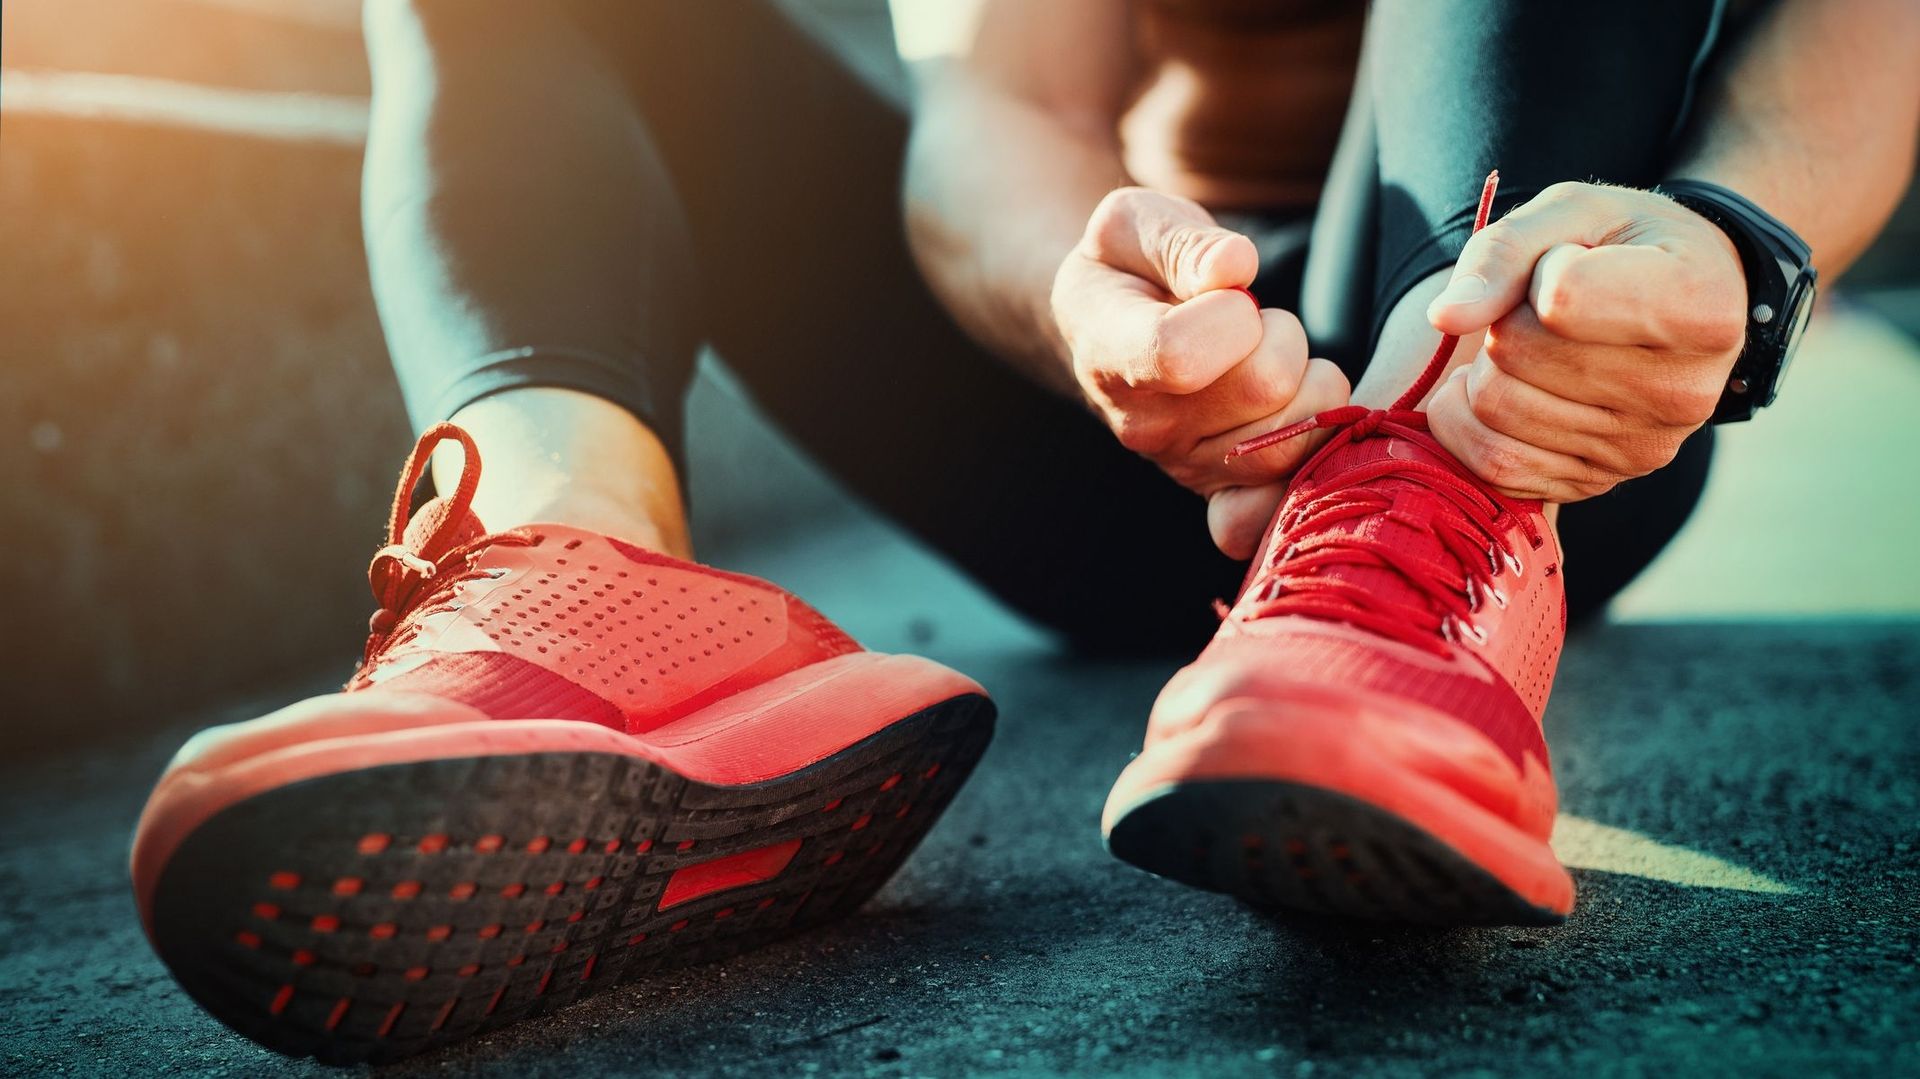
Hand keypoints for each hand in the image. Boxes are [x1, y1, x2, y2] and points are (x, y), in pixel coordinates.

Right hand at [1052, 187, 1350, 556]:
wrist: (1113, 325)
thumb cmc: (1128, 266)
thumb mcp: (1132, 223)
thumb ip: (1179, 240)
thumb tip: (1235, 268)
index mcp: (1110, 353)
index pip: (1182, 354)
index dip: (1230, 312)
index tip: (1225, 289)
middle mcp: (1143, 424)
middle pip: (1264, 387)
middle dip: (1281, 335)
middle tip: (1252, 320)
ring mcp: (1185, 465)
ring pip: (1296, 434)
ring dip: (1306, 383)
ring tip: (1265, 358)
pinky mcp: (1223, 491)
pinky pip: (1283, 500)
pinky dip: (1309, 457)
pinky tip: (1292, 415)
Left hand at [1424, 181, 1747, 501]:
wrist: (1677, 304)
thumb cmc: (1620, 246)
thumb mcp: (1571, 213)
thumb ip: (1502, 254)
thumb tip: (1444, 318)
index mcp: (1699, 307)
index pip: (1560, 299)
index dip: (1540, 271)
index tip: (1570, 262)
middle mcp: (1683, 391)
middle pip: (1516, 355)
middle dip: (1507, 320)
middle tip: (1540, 308)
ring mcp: (1641, 450)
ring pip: (1496, 409)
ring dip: (1488, 368)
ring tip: (1530, 345)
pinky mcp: (1597, 484)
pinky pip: (1494, 464)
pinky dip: (1469, 420)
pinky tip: (1500, 386)